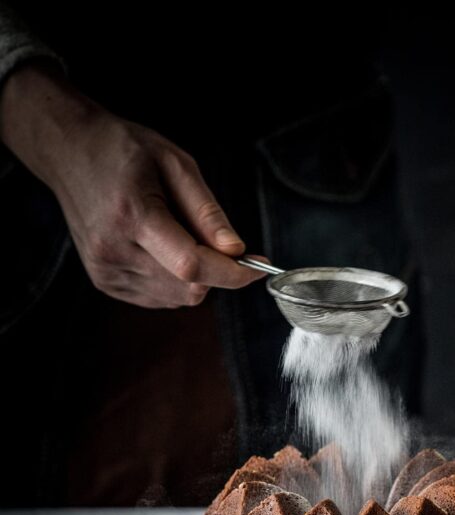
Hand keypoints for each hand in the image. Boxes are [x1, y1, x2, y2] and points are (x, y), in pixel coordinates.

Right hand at [0, 61, 266, 307]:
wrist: (68, 152)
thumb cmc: (123, 150)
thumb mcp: (175, 163)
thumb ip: (208, 212)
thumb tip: (237, 251)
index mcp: (133, 215)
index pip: (192, 266)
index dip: (232, 273)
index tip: (258, 267)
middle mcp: (114, 250)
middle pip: (189, 286)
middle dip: (214, 269)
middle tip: (207, 233)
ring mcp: (106, 270)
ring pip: (177, 297)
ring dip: (193, 275)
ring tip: (173, 232)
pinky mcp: (105, 282)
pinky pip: (159, 298)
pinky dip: (174, 280)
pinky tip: (160, 248)